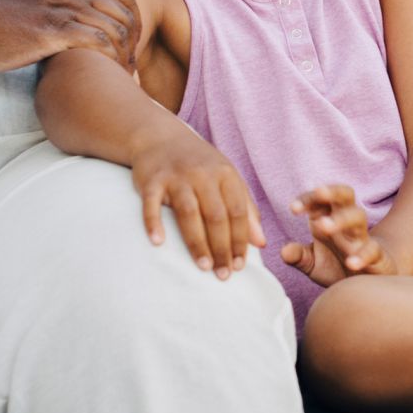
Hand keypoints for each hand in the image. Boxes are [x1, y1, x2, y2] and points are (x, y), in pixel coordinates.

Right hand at [0, 0, 140, 73]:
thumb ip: (59, 0)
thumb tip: (77, 17)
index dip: (134, 20)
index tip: (132, 43)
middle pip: (124, 12)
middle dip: (134, 41)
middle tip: (132, 65)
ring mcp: (61, 8)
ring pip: (115, 27)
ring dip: (125, 54)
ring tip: (123, 75)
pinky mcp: (51, 30)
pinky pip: (98, 41)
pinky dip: (111, 59)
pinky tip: (109, 74)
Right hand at [131, 130, 264, 278]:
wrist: (161, 138)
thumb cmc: (200, 165)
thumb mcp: (227, 179)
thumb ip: (245, 209)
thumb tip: (260, 243)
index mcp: (225, 174)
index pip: (238, 211)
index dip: (240, 240)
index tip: (240, 265)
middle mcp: (202, 174)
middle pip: (216, 215)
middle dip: (221, 247)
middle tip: (223, 274)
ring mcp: (176, 177)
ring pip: (189, 213)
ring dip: (197, 242)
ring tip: (204, 267)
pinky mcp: (152, 180)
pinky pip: (152, 204)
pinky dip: (154, 223)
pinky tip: (159, 243)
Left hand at [282, 185, 396, 288]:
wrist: (365, 283)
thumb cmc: (336, 266)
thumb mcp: (312, 264)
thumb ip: (299, 257)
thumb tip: (284, 251)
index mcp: (329, 219)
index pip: (320, 200)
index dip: (308, 199)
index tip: (294, 208)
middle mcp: (346, 224)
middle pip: (345, 195)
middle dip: (332, 191)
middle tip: (319, 192)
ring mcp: (362, 238)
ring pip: (358, 216)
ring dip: (342, 218)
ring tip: (324, 226)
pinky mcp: (377, 257)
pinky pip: (372, 250)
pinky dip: (362, 255)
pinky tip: (350, 263)